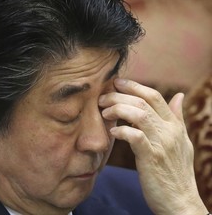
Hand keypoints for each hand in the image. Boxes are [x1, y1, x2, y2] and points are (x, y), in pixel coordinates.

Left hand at [99, 79, 207, 214]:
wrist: (180, 200)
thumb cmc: (176, 170)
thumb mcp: (181, 140)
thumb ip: (177, 117)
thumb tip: (179, 95)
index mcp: (174, 124)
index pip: (154, 96)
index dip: (134, 86)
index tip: (117, 82)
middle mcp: (169, 131)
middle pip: (143, 101)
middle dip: (119, 95)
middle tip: (102, 97)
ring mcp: (161, 144)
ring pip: (140, 115)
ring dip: (118, 110)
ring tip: (104, 112)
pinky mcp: (152, 158)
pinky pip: (135, 137)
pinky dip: (122, 131)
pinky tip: (112, 132)